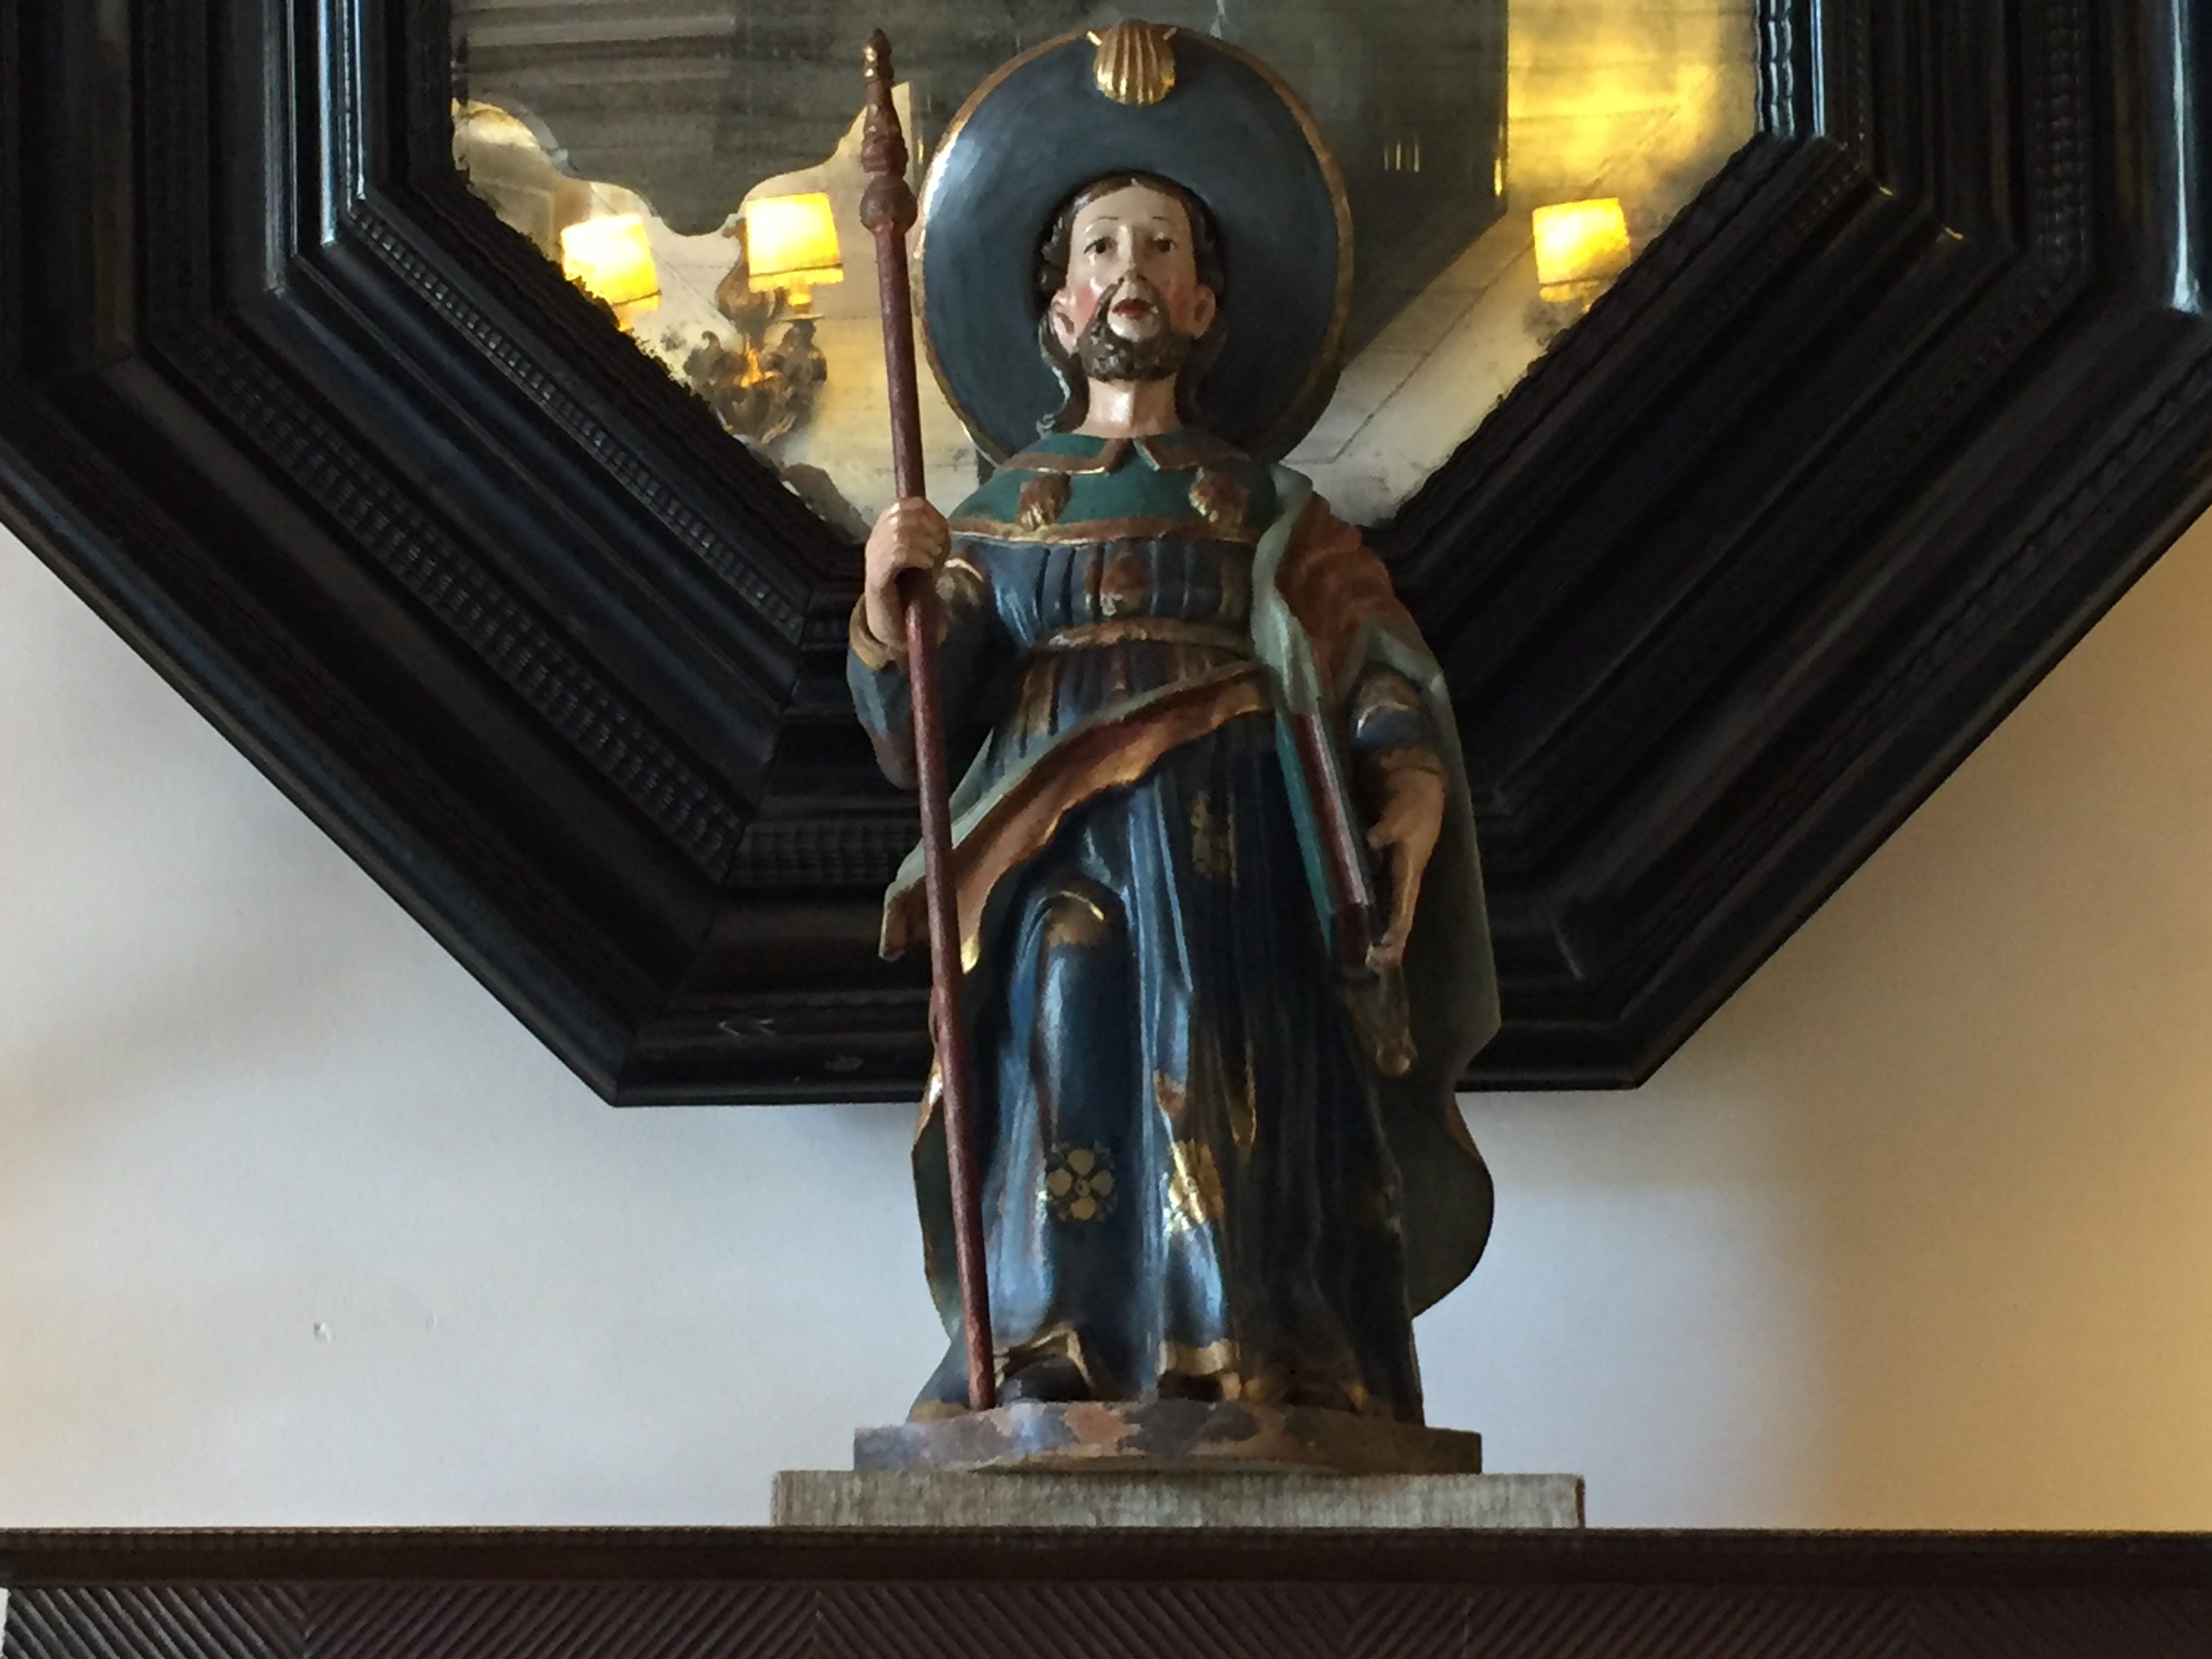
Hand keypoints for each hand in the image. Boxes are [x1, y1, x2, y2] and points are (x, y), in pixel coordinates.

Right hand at [862, 497, 949, 651]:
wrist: (894, 619)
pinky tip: (927, 565)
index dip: (930, 513)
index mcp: (886, 527)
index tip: (942, 532)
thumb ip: (934, 534)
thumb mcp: (928, 553)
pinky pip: (897, 554)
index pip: (908, 503)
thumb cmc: (912, 584)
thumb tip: (940, 523)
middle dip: (929, 528)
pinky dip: (918, 556)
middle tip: (939, 547)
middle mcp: (876, 537)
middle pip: (903, 514)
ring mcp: (873, 555)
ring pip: (900, 533)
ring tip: (933, 557)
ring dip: (925, 543)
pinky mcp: (876, 575)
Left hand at [1364, 765, 1444, 972]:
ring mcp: (1384, 870)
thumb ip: (1387, 828)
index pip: (1402, 911)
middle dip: (1381, 942)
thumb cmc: (1412, 797)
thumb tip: (1370, 842)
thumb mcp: (1403, 810)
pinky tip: (1335, 914)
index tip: (1383, 957)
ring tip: (1350, 952)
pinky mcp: (1371, 859)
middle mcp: (1397, 877)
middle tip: (1366, 966)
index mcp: (1409, 871)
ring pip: (1375, 906)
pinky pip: (1361, 886)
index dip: (1394, 935)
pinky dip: (1351, 901)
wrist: (1412, 778)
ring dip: (1365, 927)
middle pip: (1390, 917)